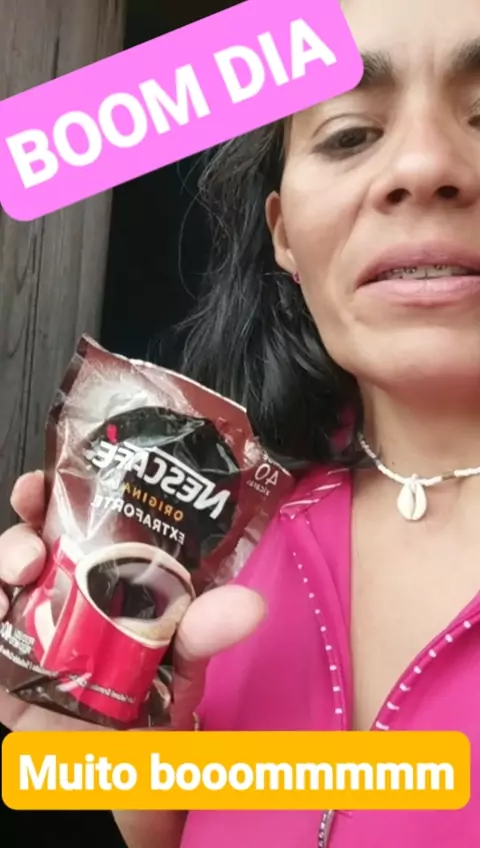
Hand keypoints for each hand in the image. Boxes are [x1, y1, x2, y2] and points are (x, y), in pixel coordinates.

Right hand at [0, 471, 265, 732]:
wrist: (128, 774)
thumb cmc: (157, 706)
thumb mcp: (185, 664)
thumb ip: (206, 633)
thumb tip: (249, 605)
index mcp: (107, 577)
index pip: (79, 521)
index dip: (59, 493)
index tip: (49, 481)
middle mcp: (64, 594)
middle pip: (31, 542)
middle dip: (22, 528)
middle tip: (31, 534)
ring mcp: (30, 629)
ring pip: (2, 578)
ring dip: (2, 562)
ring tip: (18, 573)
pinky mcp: (5, 667)